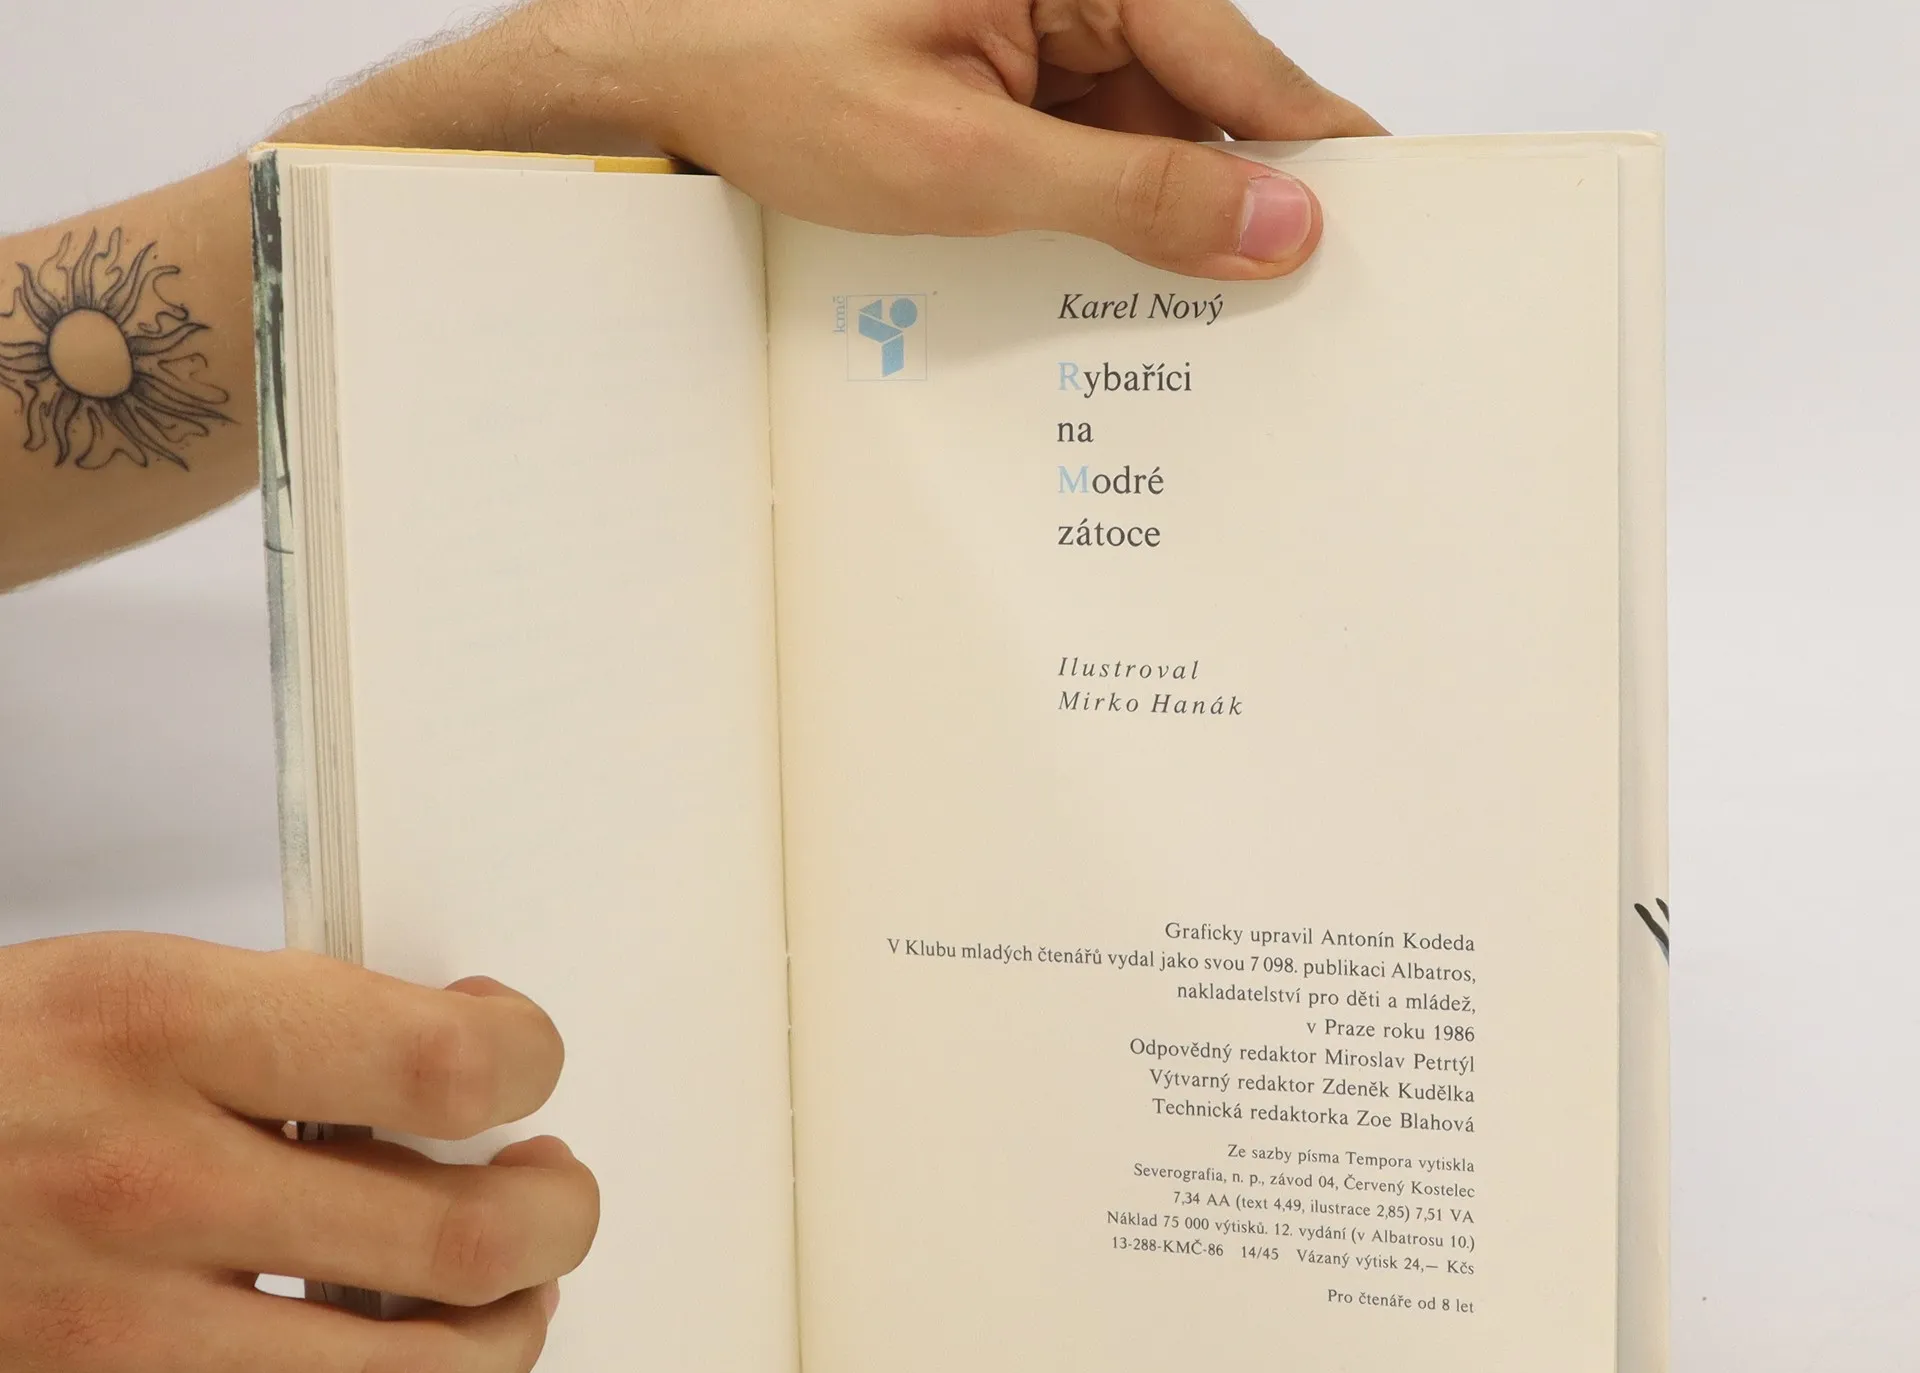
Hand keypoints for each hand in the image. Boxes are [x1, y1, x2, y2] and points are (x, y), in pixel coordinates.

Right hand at [0, 935, 597, 1372]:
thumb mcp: (117, 984)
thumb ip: (290, 1021)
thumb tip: (467, 1061)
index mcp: (156, 1031)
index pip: (435, 1064)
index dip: (527, 1063)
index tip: (529, 1071)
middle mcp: (135, 1183)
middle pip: (449, 1239)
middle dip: (551, 1221)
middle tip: (553, 1202)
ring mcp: (98, 1335)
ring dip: (505, 1349)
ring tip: (512, 1311)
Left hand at [312, 0, 1382, 279]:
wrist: (660, 77)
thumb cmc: (778, 77)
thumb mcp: (970, 160)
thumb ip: (1130, 194)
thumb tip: (1268, 221)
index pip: (1239, 61)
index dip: (1307, 153)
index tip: (1377, 226)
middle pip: (1204, 101)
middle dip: (1236, 203)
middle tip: (1286, 310)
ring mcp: (1040, 33)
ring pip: (1151, 138)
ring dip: (1166, 227)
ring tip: (1191, 324)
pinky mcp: (1008, 81)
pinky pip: (1092, 152)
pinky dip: (1106, 223)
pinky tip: (1114, 293)